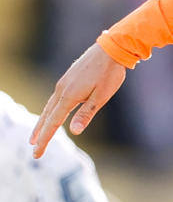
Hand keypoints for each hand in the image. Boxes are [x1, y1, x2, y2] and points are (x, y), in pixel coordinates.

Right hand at [30, 43, 126, 157]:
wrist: (112, 48)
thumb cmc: (110, 73)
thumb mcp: (102, 96)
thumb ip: (87, 113)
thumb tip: (74, 131)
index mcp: (69, 96)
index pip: (54, 123)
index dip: (45, 139)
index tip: (36, 153)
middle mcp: (62, 89)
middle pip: (47, 115)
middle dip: (40, 133)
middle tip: (33, 147)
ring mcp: (64, 82)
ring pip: (50, 106)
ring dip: (43, 121)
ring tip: (36, 134)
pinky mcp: (68, 77)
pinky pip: (55, 98)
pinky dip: (50, 109)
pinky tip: (52, 112)